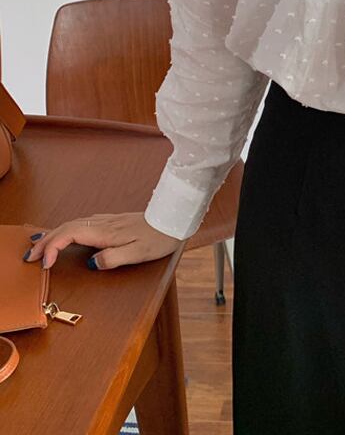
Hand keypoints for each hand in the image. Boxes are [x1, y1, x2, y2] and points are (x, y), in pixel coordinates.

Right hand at [22, 212, 183, 270]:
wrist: (173, 219)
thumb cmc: (159, 238)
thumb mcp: (137, 253)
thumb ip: (112, 259)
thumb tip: (91, 263)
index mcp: (105, 232)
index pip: (69, 235)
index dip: (53, 248)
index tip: (45, 264)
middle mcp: (103, 223)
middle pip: (66, 227)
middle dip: (46, 241)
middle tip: (30, 257)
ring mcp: (108, 220)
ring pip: (73, 224)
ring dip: (54, 235)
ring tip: (41, 247)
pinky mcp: (113, 221)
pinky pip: (83, 223)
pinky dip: (67, 230)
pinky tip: (67, 234)